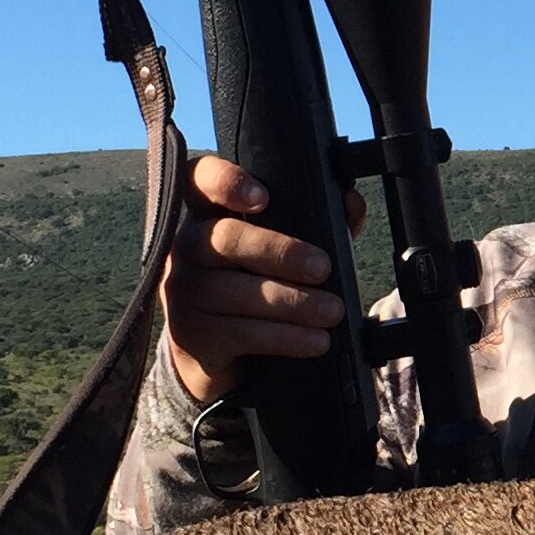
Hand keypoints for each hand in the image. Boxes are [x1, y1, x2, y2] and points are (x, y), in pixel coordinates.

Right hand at [159, 154, 367, 404]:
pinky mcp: (192, 334)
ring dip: (292, 302)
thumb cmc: (255, 286)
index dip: (224, 181)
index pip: (198, 180)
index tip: (263, 197)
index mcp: (207, 214)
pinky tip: (315, 340)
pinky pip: (241, 332)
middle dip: (280, 252)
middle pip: (225, 238)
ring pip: (236, 291)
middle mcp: (186, 247)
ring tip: (332, 311)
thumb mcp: (282, 252)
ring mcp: (182, 291)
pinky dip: (285, 337)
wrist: (218, 354)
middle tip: (323, 268)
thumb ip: (317, 224)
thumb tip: (352, 203)